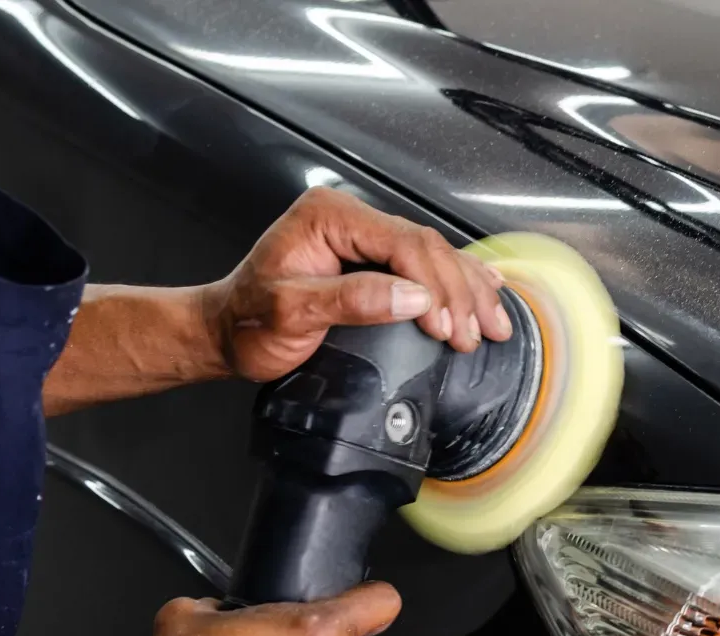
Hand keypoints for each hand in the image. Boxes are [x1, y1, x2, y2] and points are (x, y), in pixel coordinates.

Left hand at [203, 187, 511, 381]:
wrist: (225, 333)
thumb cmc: (247, 323)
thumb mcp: (291, 313)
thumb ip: (352, 300)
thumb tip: (413, 297)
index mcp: (328, 217)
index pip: (402, 243)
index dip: (435, 286)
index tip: (448, 327)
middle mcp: (348, 217)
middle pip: (426, 247)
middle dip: (460, 292)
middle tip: (479, 333)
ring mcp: (361, 234)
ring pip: (433, 253)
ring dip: (468, 289)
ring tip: (494, 322)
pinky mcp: (370, 256)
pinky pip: (423, 262)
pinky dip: (457, 280)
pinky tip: (485, 288)